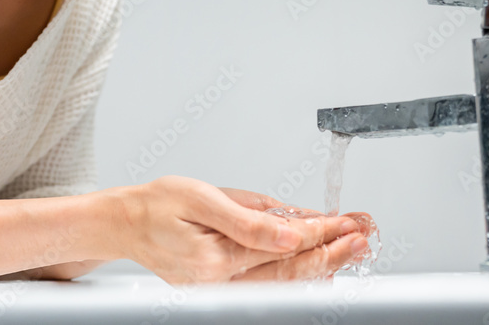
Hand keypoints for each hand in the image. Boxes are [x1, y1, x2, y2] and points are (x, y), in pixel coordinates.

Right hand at [116, 176, 368, 283]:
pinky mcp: (221, 288)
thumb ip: (249, 218)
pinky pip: (268, 281)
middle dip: (333, 253)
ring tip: (352, 245)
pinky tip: (320, 259)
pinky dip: (298, 269)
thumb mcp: (203, 198)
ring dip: (322, 262)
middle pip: (290, 272)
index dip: (320, 235)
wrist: (124, 222)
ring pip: (284, 281)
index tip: (348, 224)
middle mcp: (220, 283)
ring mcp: (221, 290)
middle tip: (364, 238)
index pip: (283, 247)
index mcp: (215, 258)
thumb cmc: (158, 204)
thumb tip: (292, 232)